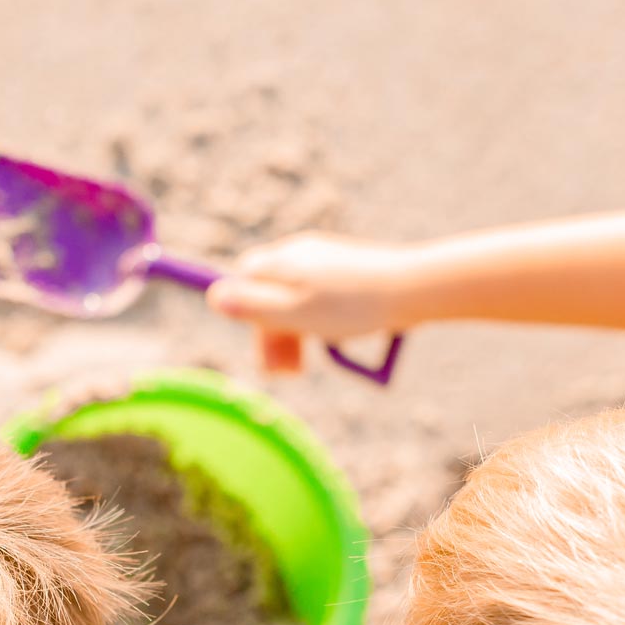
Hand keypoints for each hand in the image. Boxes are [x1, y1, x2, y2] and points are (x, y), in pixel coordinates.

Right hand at [205, 234, 416, 371]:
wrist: (411, 290)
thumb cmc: (351, 306)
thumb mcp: (294, 313)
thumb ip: (252, 307)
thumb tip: (213, 296)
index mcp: (283, 261)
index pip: (245, 278)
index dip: (246, 313)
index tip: (261, 344)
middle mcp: (301, 253)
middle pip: (272, 292)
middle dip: (275, 332)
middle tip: (288, 371)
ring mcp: (327, 259)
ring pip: (299, 297)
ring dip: (298, 331)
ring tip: (313, 360)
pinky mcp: (351, 269)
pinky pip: (324, 297)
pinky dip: (323, 321)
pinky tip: (340, 339)